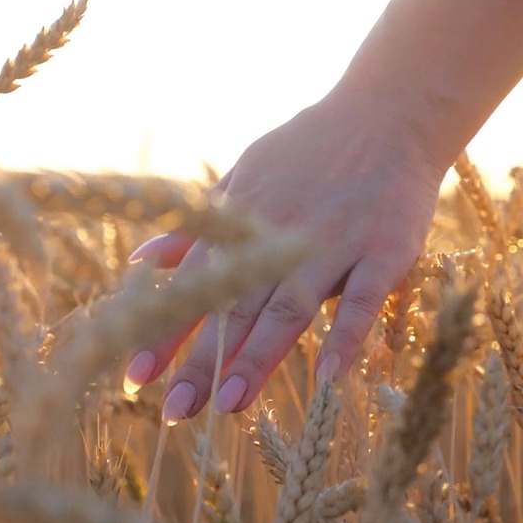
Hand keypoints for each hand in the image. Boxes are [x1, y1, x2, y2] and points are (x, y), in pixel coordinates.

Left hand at [124, 95, 449, 422]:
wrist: (389, 112)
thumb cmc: (308, 154)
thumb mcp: (243, 178)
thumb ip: (196, 229)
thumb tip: (139, 262)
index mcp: (240, 221)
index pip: (193, 285)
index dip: (164, 330)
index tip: (134, 377)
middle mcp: (278, 235)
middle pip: (235, 306)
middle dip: (202, 359)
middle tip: (173, 410)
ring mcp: (332, 242)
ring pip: (289, 306)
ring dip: (258, 356)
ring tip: (229, 404)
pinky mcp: (385, 248)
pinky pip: (364, 297)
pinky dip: (347, 335)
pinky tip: (330, 376)